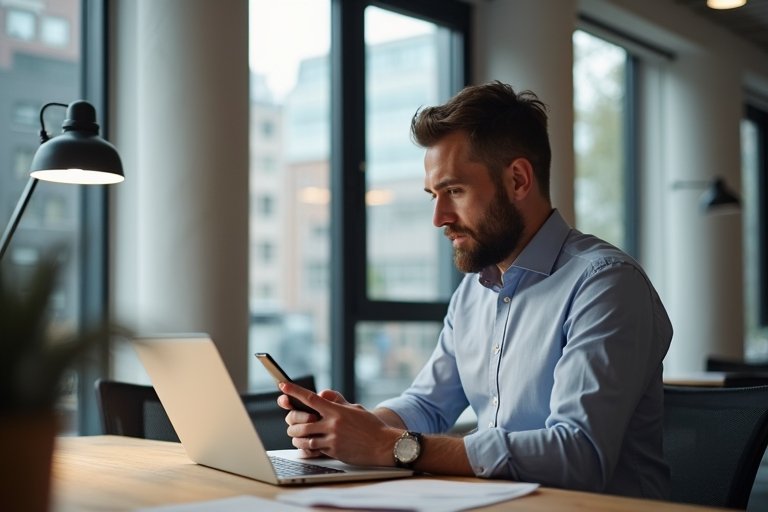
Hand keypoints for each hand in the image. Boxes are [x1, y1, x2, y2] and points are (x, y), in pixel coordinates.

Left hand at [278, 382, 400, 465]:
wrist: (384, 445)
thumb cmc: (370, 426)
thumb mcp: (355, 408)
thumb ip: (336, 401)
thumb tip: (321, 394)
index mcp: (337, 410)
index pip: (310, 398)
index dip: (294, 391)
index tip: (282, 385)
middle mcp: (332, 424)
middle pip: (302, 421)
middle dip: (292, 422)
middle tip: (290, 422)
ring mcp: (332, 439)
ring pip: (304, 438)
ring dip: (297, 437)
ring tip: (296, 435)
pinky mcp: (334, 452)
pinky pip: (314, 449)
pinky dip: (308, 448)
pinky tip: (307, 446)